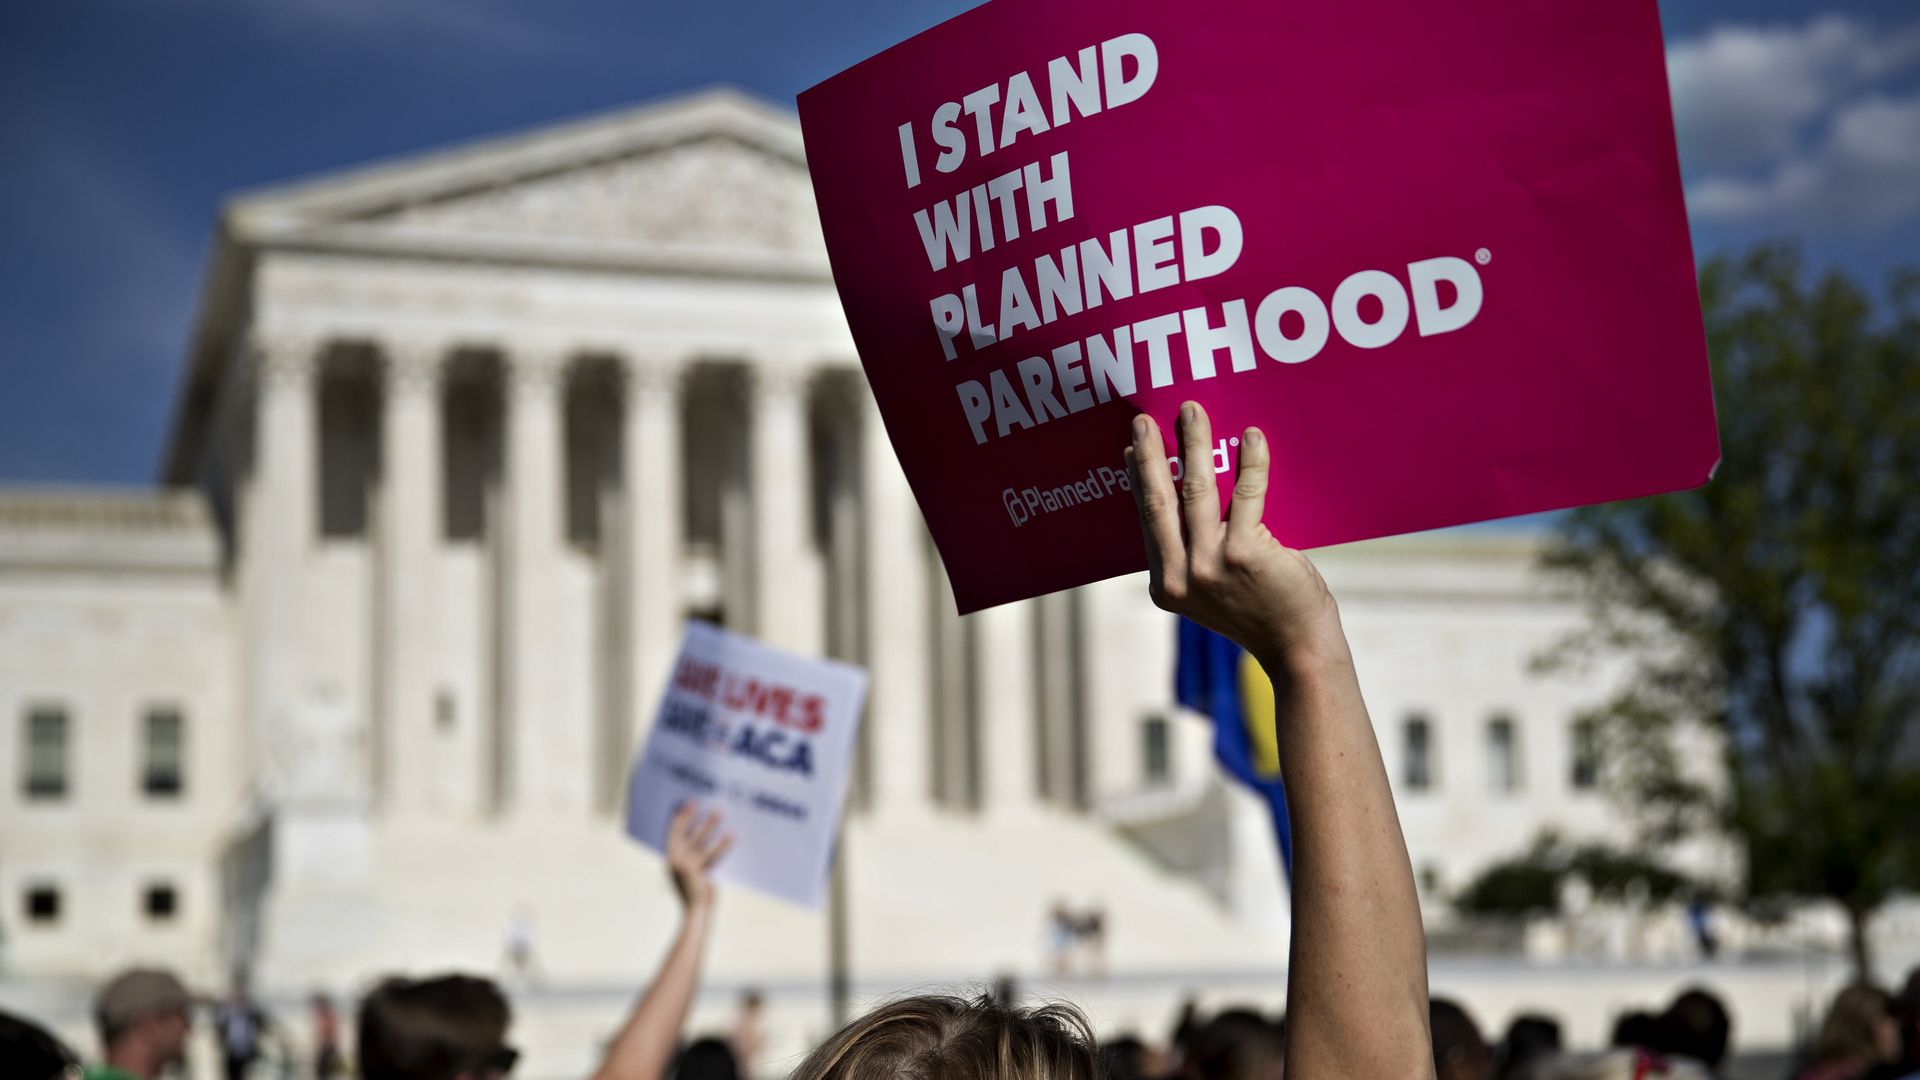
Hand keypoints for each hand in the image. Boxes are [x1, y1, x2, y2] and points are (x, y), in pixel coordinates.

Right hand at [665, 802, 731, 912]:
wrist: (697, 914)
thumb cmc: (697, 893)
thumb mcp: (692, 872)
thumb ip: (694, 856)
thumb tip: (706, 833)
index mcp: (670, 860)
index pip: (672, 834)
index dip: (681, 818)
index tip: (690, 804)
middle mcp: (673, 862)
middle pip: (683, 833)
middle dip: (693, 817)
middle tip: (703, 802)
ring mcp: (684, 867)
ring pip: (698, 841)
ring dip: (709, 824)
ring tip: (719, 811)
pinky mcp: (696, 874)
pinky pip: (711, 855)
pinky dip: (722, 844)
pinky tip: (731, 834)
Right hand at [1125, 401, 1343, 670]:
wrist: (1297, 647)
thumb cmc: (1259, 611)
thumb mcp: (1209, 590)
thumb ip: (1191, 554)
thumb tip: (1187, 495)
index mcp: (1166, 584)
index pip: (1147, 520)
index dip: (1138, 479)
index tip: (1132, 447)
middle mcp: (1181, 576)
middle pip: (1159, 500)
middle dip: (1150, 454)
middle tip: (1143, 419)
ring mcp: (1210, 565)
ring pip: (1195, 490)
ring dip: (1193, 444)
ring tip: (1192, 412)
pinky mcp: (1245, 554)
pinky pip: (1246, 495)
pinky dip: (1250, 462)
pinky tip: (1252, 437)